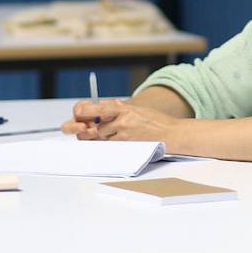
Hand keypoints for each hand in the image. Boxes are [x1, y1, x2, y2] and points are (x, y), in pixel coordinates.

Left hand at [65, 99, 182, 144]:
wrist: (172, 134)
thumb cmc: (157, 121)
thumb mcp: (138, 110)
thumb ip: (120, 108)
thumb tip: (105, 105)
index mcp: (124, 109)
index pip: (97, 109)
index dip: (85, 112)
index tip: (79, 113)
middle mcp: (122, 120)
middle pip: (97, 127)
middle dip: (96, 130)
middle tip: (100, 130)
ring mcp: (124, 134)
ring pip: (103, 139)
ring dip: (106, 138)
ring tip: (121, 136)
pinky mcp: (127, 145)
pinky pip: (112, 147)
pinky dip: (113, 145)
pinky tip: (123, 143)